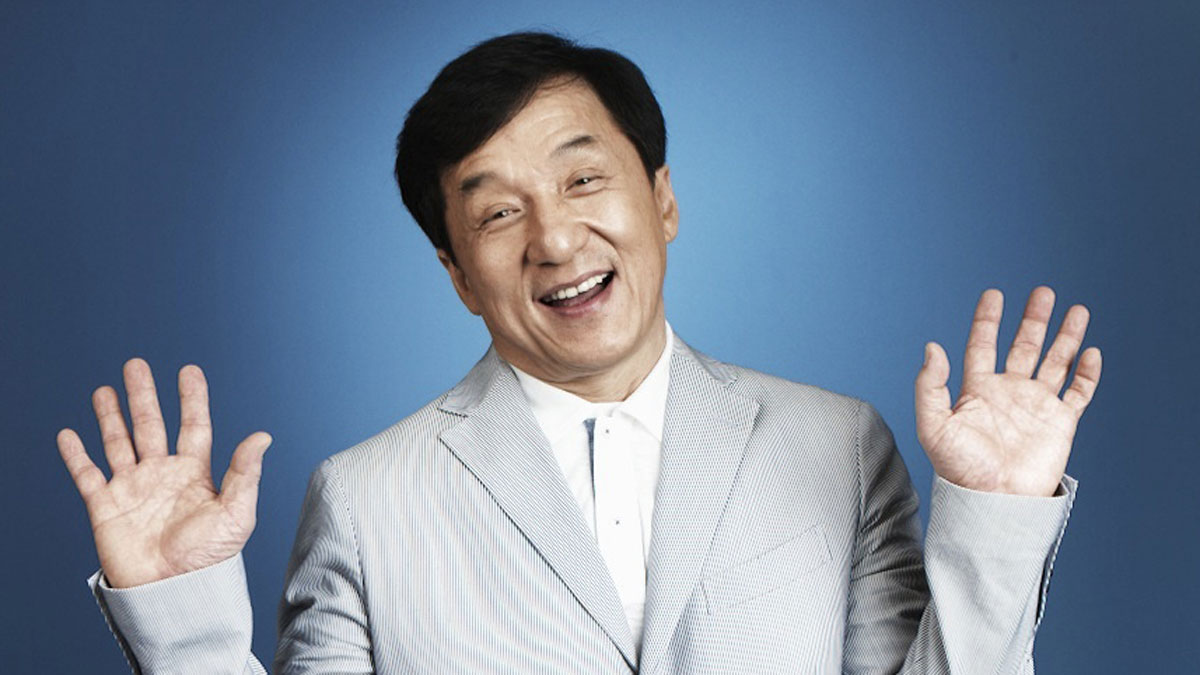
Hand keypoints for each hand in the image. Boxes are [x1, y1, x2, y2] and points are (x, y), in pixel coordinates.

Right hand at [57, 358, 270, 587]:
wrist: (173, 591)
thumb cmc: (209, 557)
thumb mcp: (236, 512)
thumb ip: (245, 472)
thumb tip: (263, 436)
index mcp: (195, 473)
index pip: (194, 425)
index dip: (192, 398)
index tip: (188, 370)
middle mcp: (162, 474)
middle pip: (151, 425)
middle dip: (143, 396)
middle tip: (136, 364)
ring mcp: (132, 488)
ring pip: (118, 442)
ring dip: (110, 417)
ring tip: (104, 390)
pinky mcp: (105, 506)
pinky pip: (87, 475)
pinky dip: (76, 455)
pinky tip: (69, 434)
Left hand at [915, 287, 1101, 496]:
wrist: (994, 501)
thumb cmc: (960, 469)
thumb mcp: (934, 426)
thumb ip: (930, 386)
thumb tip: (932, 347)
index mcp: (978, 390)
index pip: (982, 345)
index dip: (987, 320)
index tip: (994, 294)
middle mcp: (1009, 393)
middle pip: (1024, 346)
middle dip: (1034, 319)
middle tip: (1043, 292)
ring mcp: (1036, 406)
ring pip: (1055, 362)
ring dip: (1066, 336)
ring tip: (1077, 310)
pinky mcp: (1061, 423)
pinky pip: (1078, 392)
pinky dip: (1087, 372)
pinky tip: (1090, 352)